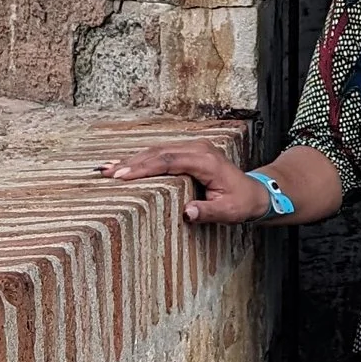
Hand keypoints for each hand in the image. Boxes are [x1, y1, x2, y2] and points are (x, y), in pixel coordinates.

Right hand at [98, 138, 261, 221]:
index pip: (169, 161)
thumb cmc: (242, 203)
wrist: (255, 192)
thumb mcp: (229, 212)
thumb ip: (208, 212)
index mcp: (206, 161)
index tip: (122, 177)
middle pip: (158, 153)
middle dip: (130, 163)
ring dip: (131, 160)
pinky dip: (141, 160)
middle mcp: (198, 149)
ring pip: (156, 151)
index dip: (144, 168)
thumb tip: (188, 213)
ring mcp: (193, 148)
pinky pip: (161, 154)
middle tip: (105, 173)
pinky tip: (123, 165)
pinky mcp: (188, 153)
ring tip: (106, 169)